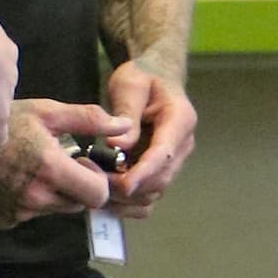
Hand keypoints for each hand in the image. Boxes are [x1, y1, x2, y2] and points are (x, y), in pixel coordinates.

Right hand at [0, 97, 140, 227]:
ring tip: (35, 169)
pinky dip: (32, 202)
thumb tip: (126, 125)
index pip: (98, 195)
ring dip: (55, 193)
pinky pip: (32, 215)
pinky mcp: (6, 221)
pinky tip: (17, 181)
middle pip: (78, 204)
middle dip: (78, 187)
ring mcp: (20, 212)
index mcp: (51, 168)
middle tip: (60, 164)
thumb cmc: (5, 122)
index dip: (97, 179)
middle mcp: (37, 197)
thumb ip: (89, 120)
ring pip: (56, 210)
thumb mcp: (46, 112)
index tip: (82, 161)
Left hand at [103, 61, 196, 220]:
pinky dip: (130, 202)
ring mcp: (174, 159)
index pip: (164, 153)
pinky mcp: (162, 168)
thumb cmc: (142, 75)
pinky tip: (106, 198)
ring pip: (155, 190)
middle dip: (130, 187)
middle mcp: (182, 144)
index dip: (144, 172)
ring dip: (128, 198)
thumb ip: (126, 114)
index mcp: (180, 120)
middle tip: (95, 184)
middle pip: (161, 177)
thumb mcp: (130, 85)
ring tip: (96, 191)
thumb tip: (117, 147)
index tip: (123, 186)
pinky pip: (149, 193)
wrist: (155, 75)